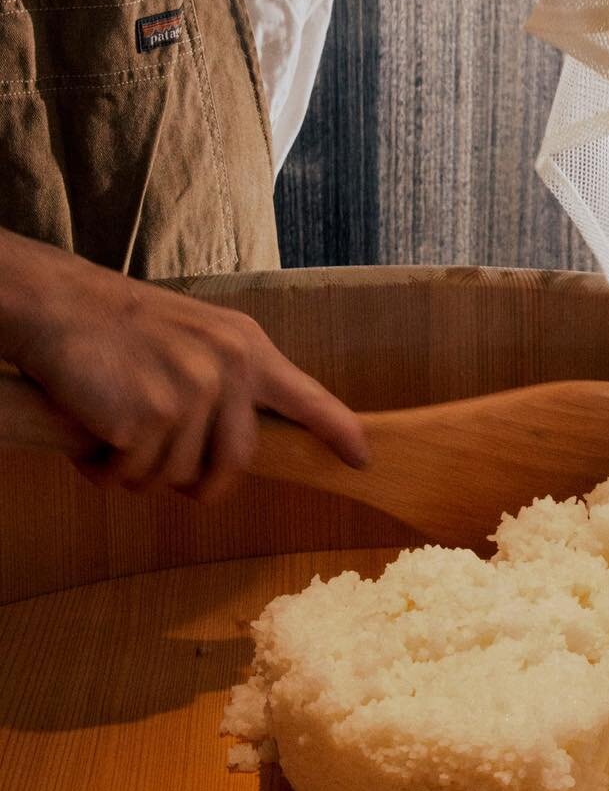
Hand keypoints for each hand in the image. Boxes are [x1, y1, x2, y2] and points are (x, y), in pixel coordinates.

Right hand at [0, 231, 367, 501]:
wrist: (66, 306)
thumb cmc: (126, 327)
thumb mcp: (199, 337)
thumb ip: (229, 380)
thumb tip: (243, 442)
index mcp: (247, 349)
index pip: (308, 398)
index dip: (337, 431)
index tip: (360, 457)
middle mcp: (229, 370)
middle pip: (235, 464)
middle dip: (198, 484)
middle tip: (160, 470)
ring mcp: (191, 394)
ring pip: (175, 476)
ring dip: (139, 473)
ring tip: (113, 437)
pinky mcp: (149, 417)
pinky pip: (133, 476)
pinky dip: (105, 472)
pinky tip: (91, 440)